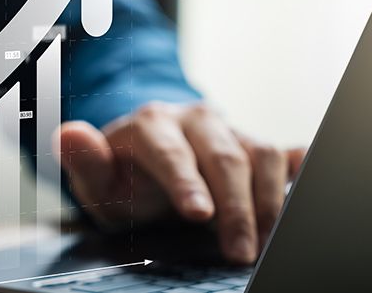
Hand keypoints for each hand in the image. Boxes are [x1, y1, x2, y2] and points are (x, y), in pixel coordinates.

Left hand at [57, 102, 304, 263]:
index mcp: (151, 124)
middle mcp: (195, 120)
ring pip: (262, 153)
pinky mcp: (255, 143)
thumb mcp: (95, 178)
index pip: (171, 152)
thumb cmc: (121, 177)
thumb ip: (83, 160)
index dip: (186, 182)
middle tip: (238, 251)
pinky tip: (304, 189)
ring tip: (263, 241)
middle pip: (224, 156)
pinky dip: (300, 169)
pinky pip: (286, 152)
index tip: (198, 214)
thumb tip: (68, 133)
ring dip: (267, 199)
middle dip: (235, 206)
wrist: (145, 163)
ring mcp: (229, 129)